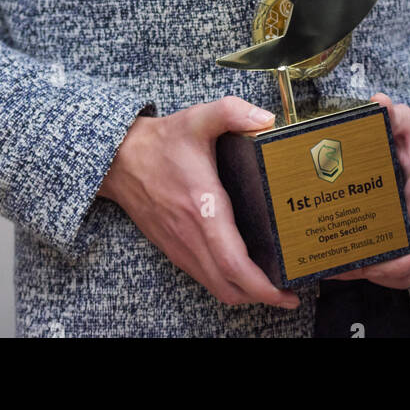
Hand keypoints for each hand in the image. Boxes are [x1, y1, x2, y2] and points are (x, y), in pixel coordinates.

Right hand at [98, 96, 300, 310]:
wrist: (119, 160)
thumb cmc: (162, 142)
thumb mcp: (198, 118)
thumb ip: (232, 112)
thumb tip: (266, 120)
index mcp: (204, 208)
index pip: (234, 263)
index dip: (263, 286)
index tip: (288, 292)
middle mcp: (192, 236)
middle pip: (230, 287)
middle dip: (263, 297)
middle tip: (290, 293)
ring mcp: (181, 247)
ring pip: (217, 288)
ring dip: (245, 293)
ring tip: (273, 285)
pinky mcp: (174, 249)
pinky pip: (205, 278)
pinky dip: (227, 284)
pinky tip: (243, 271)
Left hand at [329, 91, 409, 289]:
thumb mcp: (408, 121)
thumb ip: (394, 113)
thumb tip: (377, 102)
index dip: (398, 260)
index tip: (368, 263)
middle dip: (373, 273)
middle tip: (335, 265)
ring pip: (405, 274)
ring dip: (372, 275)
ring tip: (335, 266)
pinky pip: (403, 267)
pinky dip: (379, 271)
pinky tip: (350, 261)